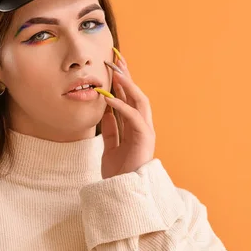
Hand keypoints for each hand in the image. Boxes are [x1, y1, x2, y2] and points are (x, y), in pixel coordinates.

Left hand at [96, 48, 154, 178]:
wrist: (124, 192)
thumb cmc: (119, 172)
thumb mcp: (110, 145)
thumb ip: (110, 128)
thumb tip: (104, 108)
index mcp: (135, 126)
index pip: (129, 97)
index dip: (121, 80)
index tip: (112, 63)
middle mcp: (143, 125)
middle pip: (136, 93)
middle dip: (126, 74)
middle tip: (115, 57)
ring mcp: (146, 131)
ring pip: (139, 100)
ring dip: (126, 84)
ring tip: (114, 71)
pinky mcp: (144, 139)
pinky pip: (133, 117)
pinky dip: (121, 106)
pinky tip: (108, 97)